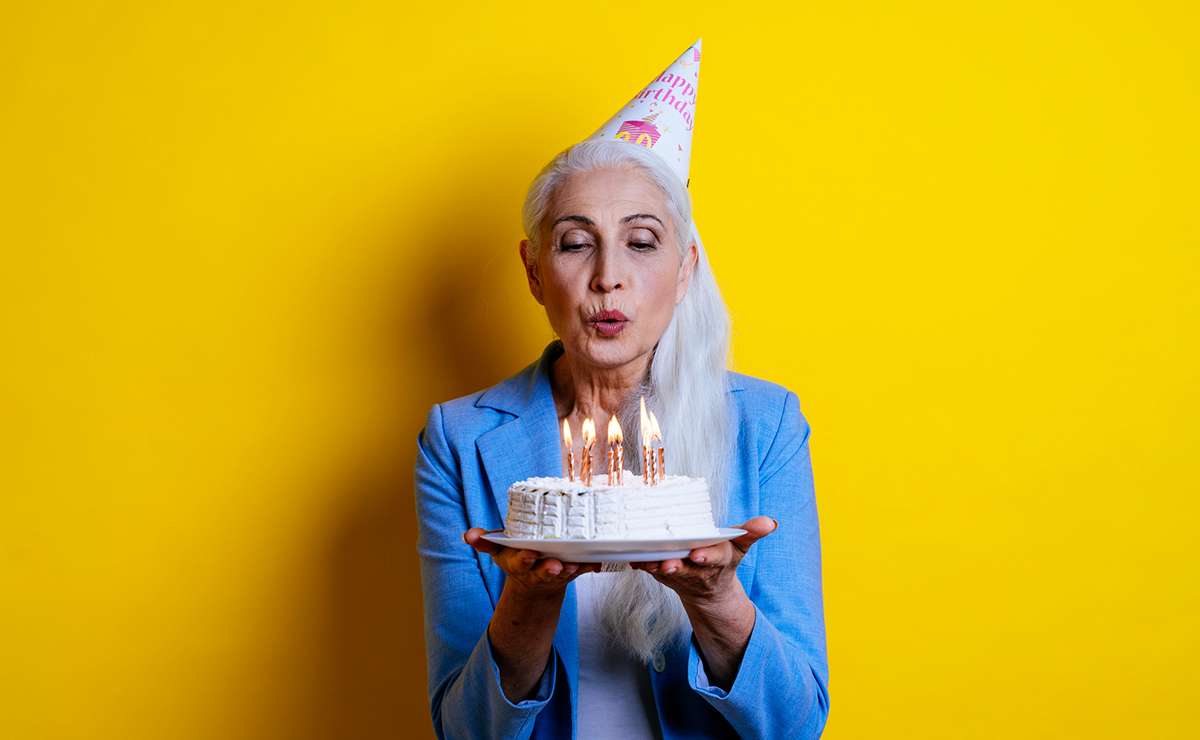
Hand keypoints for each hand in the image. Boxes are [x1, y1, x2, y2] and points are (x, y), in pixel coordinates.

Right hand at [464, 528, 600, 598]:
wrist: (534, 583)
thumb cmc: (516, 557)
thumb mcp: (499, 550)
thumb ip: (484, 541)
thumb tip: (468, 535)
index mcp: (520, 564)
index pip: (521, 562)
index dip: (525, 559)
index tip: (530, 554)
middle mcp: (538, 571)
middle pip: (544, 571)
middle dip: (549, 569)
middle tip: (556, 565)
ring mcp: (557, 573)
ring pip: (566, 572)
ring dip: (572, 569)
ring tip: (577, 564)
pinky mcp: (573, 571)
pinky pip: (585, 569)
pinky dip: (591, 565)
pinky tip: (598, 561)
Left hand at [630, 515, 777, 607]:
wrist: (708, 590)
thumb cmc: (722, 559)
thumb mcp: (740, 546)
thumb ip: (751, 532)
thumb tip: (770, 522)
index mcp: (717, 560)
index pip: (713, 558)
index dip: (706, 556)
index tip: (698, 554)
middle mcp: (697, 569)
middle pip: (685, 568)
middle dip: (676, 566)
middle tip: (666, 564)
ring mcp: (678, 574)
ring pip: (665, 571)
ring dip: (655, 566)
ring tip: (645, 561)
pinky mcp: (662, 575)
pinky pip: (650, 570)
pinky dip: (641, 564)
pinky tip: (632, 558)